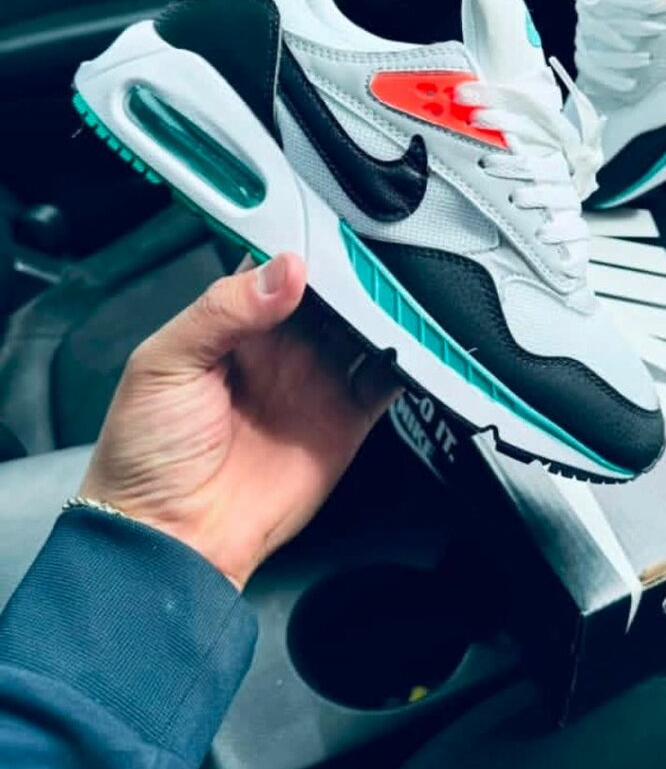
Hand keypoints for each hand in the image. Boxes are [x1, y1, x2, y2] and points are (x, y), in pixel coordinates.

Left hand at [80, 253, 399, 588]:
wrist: (173, 539)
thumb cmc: (147, 451)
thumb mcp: (164, 364)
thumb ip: (222, 310)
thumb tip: (286, 269)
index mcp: (233, 324)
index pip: (277, 267)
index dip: (305, 245)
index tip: (334, 228)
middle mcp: (280, 347)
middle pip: (332, 293)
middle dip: (357, 274)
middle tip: (378, 260)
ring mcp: (316, 382)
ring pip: (364, 329)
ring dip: (385, 311)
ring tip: (402, 294)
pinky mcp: (347, 420)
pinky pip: (386, 382)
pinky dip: (407, 361)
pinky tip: (416, 343)